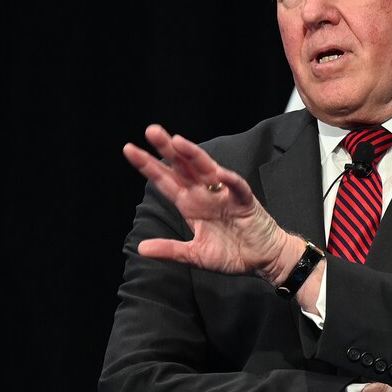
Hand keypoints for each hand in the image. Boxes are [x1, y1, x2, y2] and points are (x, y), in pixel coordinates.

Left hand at [123, 124, 293, 280]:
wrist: (262, 260)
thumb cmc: (231, 254)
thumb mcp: (194, 255)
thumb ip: (170, 250)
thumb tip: (141, 248)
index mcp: (190, 204)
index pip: (165, 181)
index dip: (148, 166)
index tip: (129, 149)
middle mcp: (204, 194)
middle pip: (182, 167)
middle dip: (167, 150)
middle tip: (151, 131)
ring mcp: (224, 195)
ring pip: (207, 169)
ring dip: (194, 155)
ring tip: (179, 142)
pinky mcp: (245, 201)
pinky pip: (237, 187)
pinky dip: (229, 180)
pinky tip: (219, 174)